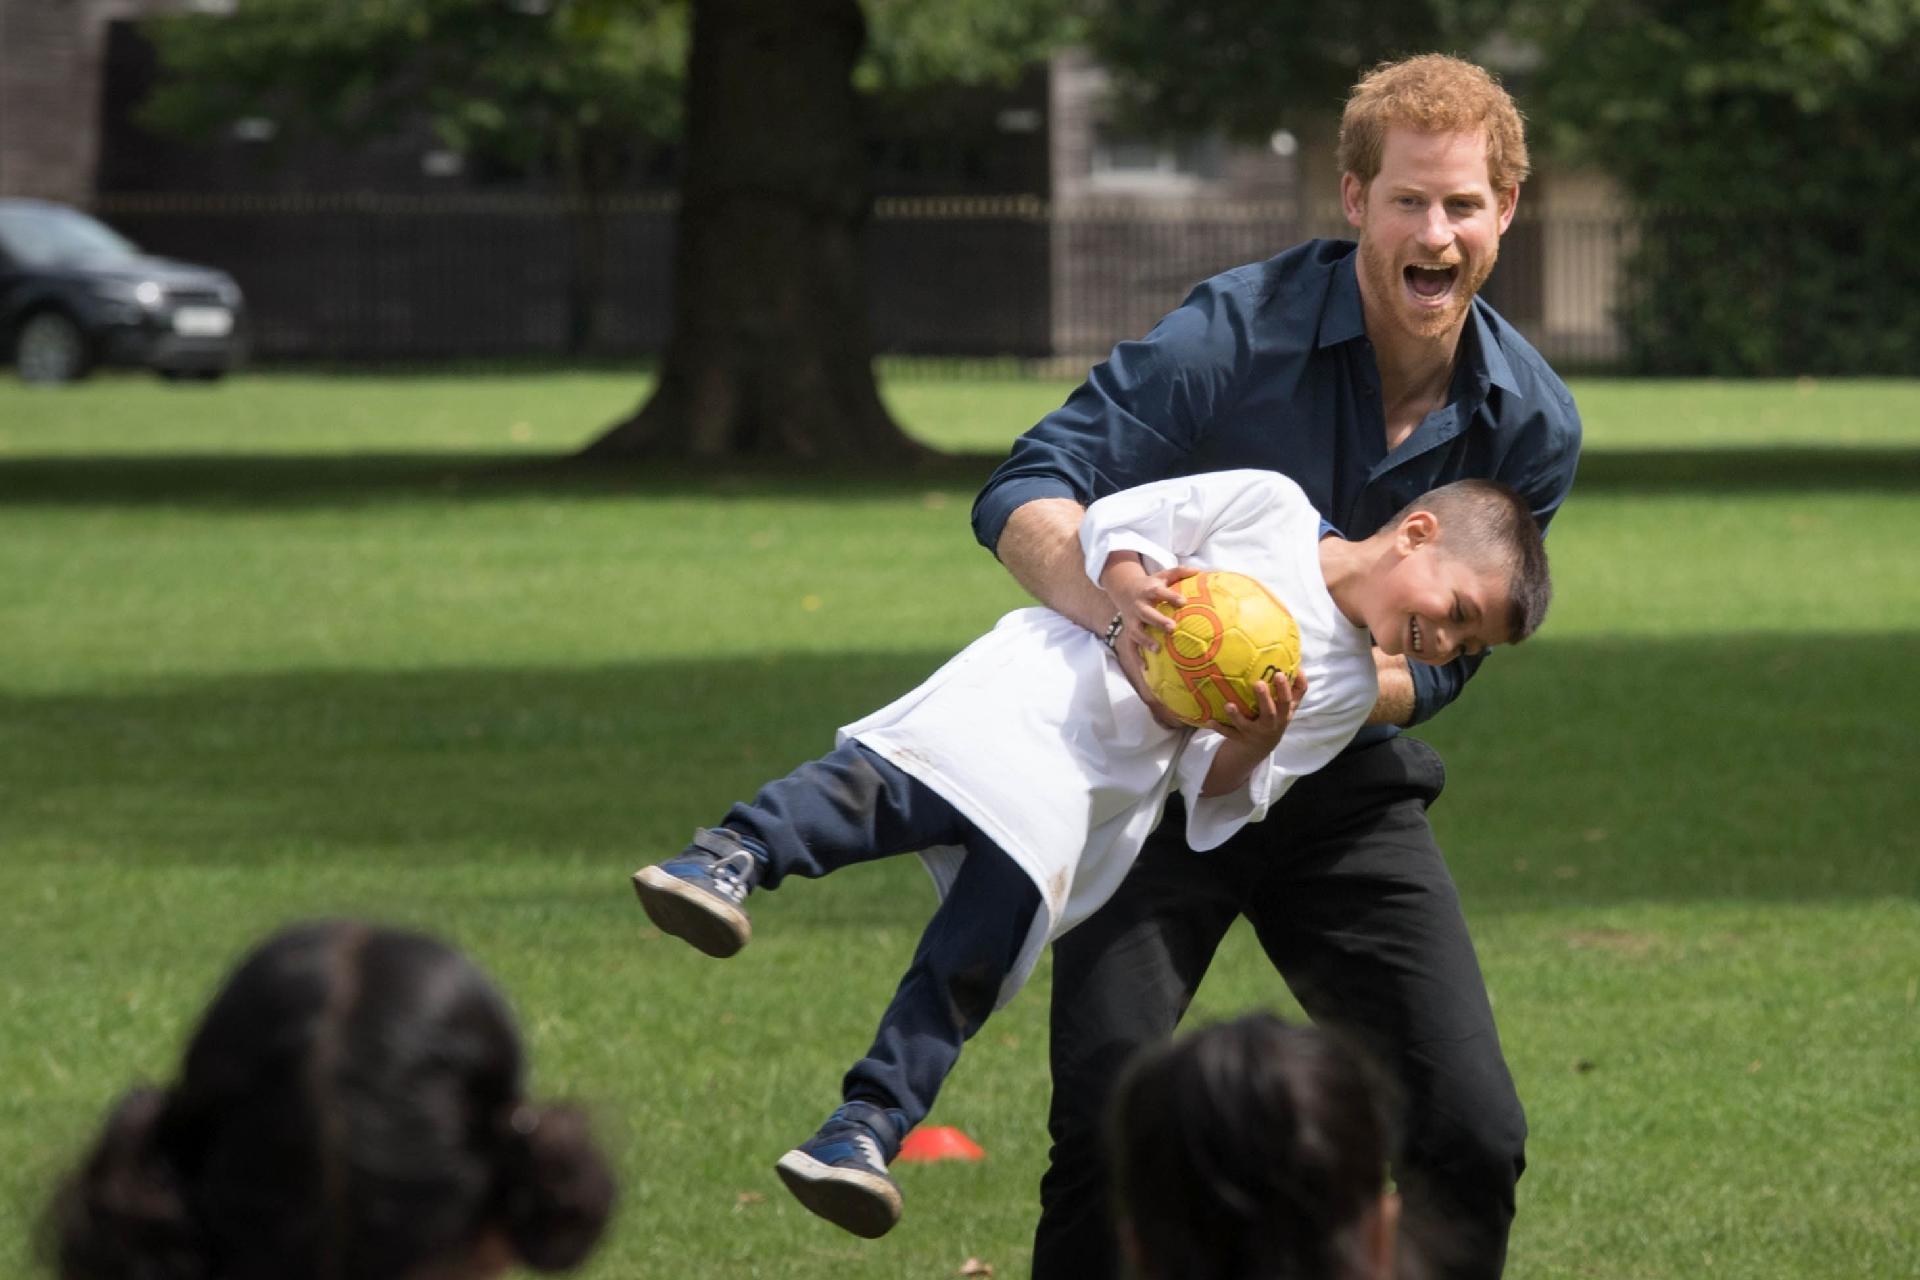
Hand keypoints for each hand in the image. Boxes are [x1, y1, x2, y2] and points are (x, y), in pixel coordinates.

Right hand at [1097, 556, 1194, 728]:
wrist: (1123, 589)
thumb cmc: (1150, 584)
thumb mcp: (1163, 574)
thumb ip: (1180, 572)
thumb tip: (1200, 571)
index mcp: (1149, 591)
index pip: (1160, 592)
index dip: (1171, 597)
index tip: (1183, 602)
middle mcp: (1139, 606)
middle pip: (1147, 613)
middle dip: (1158, 620)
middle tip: (1171, 627)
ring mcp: (1132, 620)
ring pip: (1136, 631)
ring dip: (1145, 640)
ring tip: (1157, 649)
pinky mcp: (1129, 632)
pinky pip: (1131, 647)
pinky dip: (1137, 659)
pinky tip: (1146, 671)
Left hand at [1212, 669, 1308, 755]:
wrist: (1261, 748)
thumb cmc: (1276, 719)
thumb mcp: (1289, 707)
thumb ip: (1296, 689)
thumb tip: (1299, 666)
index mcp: (1283, 715)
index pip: (1289, 701)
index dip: (1285, 688)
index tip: (1279, 673)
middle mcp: (1270, 724)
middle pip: (1270, 712)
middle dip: (1265, 699)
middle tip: (1258, 684)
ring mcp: (1254, 733)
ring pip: (1246, 725)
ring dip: (1237, 716)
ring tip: (1229, 705)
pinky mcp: (1240, 739)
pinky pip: (1229, 734)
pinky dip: (1220, 728)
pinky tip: (1210, 721)